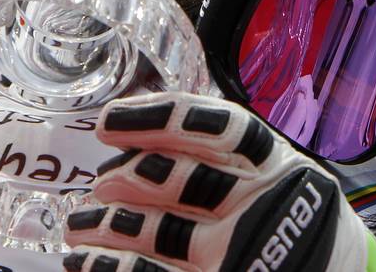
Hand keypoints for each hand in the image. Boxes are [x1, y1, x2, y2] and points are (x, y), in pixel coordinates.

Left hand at [63, 92, 375, 271]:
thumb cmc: (294, 219)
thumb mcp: (278, 176)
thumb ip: (229, 156)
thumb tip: (144, 136)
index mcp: (278, 168)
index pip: (224, 129)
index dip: (165, 119)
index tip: (113, 122)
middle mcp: (263, 208)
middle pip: (191, 180)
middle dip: (135, 174)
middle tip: (102, 178)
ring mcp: (242, 251)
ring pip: (165, 234)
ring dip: (112, 224)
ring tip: (82, 222)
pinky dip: (116, 266)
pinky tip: (87, 259)